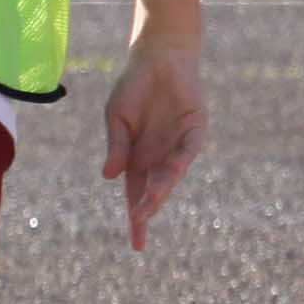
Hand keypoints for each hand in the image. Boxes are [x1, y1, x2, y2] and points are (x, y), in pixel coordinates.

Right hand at [100, 41, 205, 251]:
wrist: (158, 56)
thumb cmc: (133, 86)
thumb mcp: (116, 117)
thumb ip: (116, 146)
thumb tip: (109, 176)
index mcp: (137, 159)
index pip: (136, 196)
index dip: (138, 220)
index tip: (139, 247)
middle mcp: (159, 157)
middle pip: (154, 190)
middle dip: (148, 206)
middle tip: (140, 220)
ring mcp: (178, 145)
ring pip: (171, 174)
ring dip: (162, 187)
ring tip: (152, 200)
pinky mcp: (195, 130)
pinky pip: (188, 150)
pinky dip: (179, 162)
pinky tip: (169, 171)